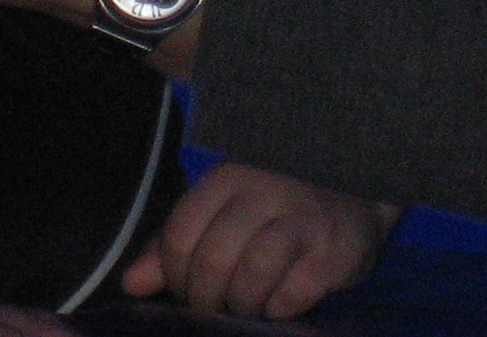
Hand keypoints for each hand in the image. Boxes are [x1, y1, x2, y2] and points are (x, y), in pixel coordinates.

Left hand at [121, 162, 391, 319]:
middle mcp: (263, 191)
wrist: (355, 193)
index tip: (188, 287)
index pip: (179, 234)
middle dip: (207, 298)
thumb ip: (175, 245)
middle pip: (212, 260)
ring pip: (250, 278)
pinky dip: (279, 309)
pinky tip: (282, 300)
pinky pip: (290, 297)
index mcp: (227, 177)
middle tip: (218, 304)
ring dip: (243, 305)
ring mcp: (301, 220)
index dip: (175, 275)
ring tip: (249, 304)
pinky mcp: (331, 252)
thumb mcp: (223, 211)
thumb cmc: (276, 206)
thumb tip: (131, 284)